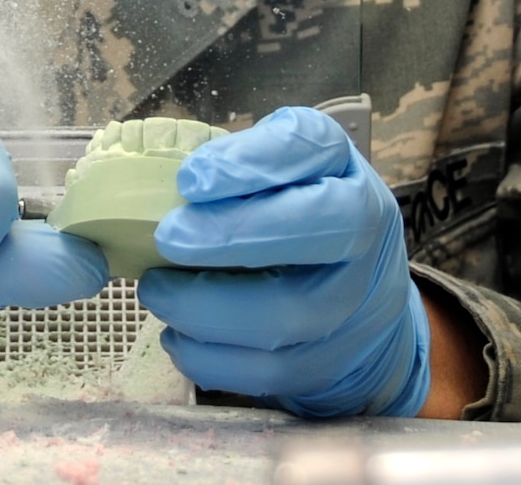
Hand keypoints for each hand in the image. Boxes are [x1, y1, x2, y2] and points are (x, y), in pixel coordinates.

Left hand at [137, 106, 430, 418]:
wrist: (362, 296)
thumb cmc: (297, 213)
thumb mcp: (278, 169)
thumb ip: (233, 165)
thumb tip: (159, 186)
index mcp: (339, 166)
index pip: (308, 148)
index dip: (249, 163)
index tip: (189, 180)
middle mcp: (363, 230)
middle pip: (314, 232)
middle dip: (230, 236)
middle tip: (166, 238)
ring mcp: (354, 302)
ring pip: (285, 316)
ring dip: (205, 308)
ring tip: (156, 291)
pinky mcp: (331, 361)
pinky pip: (267, 372)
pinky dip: (210, 358)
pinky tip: (177, 335)